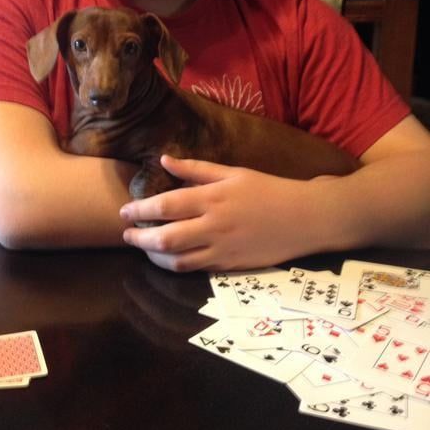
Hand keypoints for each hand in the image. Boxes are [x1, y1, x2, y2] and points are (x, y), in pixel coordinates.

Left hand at [120, 154, 322, 272]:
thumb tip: (163, 160)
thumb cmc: (268, 189)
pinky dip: (176, 266)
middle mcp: (214, 225)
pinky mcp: (230, 266)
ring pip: (177, 260)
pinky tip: (169, 258)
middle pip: (166, 238)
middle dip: (140, 238)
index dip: (140, 210)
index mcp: (213, 198)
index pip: (165, 206)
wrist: (305, 218)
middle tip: (126, 234)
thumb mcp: (233, 172)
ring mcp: (222, 249)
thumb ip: (195, 169)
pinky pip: (196, 269)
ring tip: (144, 248)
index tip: (124, 211)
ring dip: (154, 256)